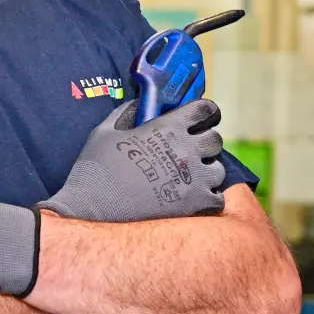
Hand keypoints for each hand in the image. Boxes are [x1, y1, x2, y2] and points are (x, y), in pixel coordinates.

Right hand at [41, 99, 227, 221]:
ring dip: (206, 172)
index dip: (205, 112)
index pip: (205, 110)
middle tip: (189, 152)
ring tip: (188, 179)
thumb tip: (139, 104)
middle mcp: (187, 150)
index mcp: (168, 128)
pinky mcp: (196, 204)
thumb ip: (125, 113)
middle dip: (205, 143)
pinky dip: (208, 198)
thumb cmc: (96, 168)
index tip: (201, 118)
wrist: (94, 210)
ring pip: (218, 170)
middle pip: (215, 140)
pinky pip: (218, 198)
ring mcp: (194, 178)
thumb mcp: (105, 132)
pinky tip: (191, 200)